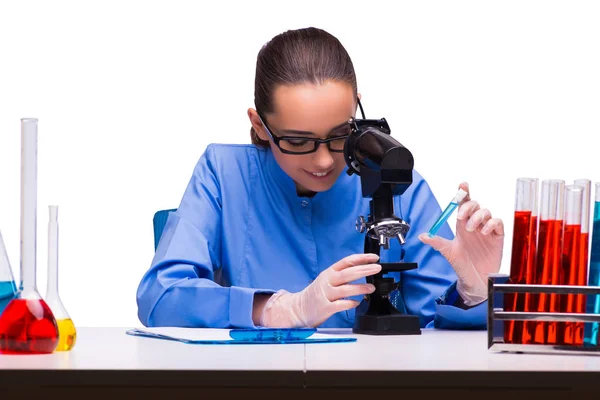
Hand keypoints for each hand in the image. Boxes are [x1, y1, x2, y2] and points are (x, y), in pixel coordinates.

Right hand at [259, 253, 381, 326]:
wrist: (298, 308)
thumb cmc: (317, 293)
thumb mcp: (327, 279)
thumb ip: (343, 276)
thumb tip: (364, 271)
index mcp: (329, 273)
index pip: (347, 262)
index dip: (361, 259)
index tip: (374, 258)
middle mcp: (327, 282)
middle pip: (347, 273)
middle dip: (363, 270)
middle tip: (377, 269)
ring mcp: (325, 295)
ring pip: (344, 289)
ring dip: (359, 288)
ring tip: (371, 288)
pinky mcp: (324, 308)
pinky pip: (339, 305)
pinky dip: (349, 303)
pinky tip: (356, 303)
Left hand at [418, 182, 503, 305]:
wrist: (474, 279)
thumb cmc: (462, 264)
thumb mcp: (447, 252)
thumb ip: (436, 242)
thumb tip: (422, 235)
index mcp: (462, 224)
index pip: (463, 204)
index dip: (463, 193)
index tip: (462, 185)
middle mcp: (474, 225)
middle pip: (475, 205)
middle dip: (468, 207)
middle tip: (461, 217)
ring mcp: (486, 230)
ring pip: (486, 212)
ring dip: (478, 217)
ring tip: (471, 229)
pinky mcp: (497, 237)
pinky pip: (498, 223)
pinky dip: (491, 223)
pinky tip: (484, 231)